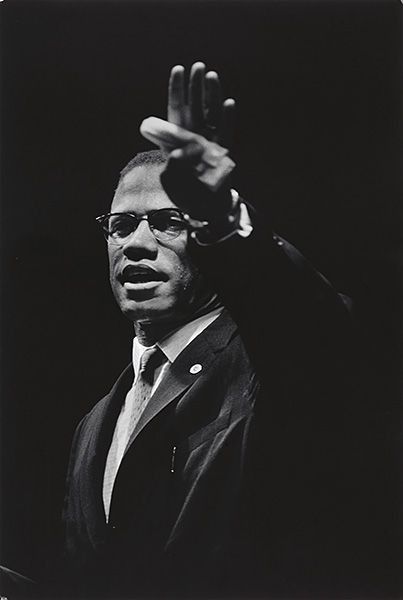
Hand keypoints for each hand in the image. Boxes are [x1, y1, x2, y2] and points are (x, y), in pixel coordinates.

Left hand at [140, 62, 236, 228]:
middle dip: (196, 87)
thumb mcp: (170, 180)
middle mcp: (195, 137)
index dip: (177, 91)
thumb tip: (179, 154)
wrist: (204, 207)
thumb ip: (171, 167)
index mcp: (179, 140)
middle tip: (198, 67)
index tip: (178, 70)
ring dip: (212, 95)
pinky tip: (229, 103)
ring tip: (212, 76)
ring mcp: (211, 143)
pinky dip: (228, 118)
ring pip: (212, 114)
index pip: (177, 110)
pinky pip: (227, 131)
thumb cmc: (184, 193)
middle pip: (195, 106)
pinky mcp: (224, 151)